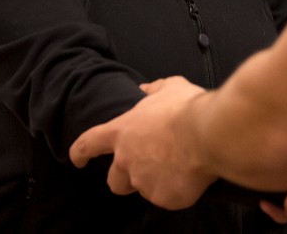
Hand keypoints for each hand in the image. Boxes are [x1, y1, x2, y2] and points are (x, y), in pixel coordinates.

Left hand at [69, 76, 213, 208]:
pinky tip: (190, 176)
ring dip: (154, 182)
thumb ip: (155, 89)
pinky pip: (166, 198)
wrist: (208, 134)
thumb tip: (145, 89)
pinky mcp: (162, 197)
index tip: (78, 160)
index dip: (81, 152)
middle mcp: (126, 160)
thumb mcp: (171, 88)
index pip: (89, 143)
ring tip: (176, 168)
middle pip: (114, 180)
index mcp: (122, 132)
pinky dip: (176, 190)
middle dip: (124, 178)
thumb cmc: (187, 109)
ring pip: (142, 189)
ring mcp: (143, 181)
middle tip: (145, 169)